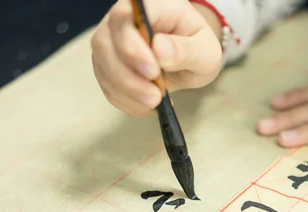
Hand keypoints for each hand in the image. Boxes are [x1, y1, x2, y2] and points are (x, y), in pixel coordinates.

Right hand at [91, 0, 222, 115]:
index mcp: (148, 5)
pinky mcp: (106, 66)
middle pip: (105, 43)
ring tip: (155, 102)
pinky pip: (108, 87)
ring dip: (128, 92)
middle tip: (155, 96)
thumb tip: (159, 50)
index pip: (125, 17)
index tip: (153, 71)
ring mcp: (110, 42)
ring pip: (103, 67)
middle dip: (128, 77)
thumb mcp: (204, 50)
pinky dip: (128, 101)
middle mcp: (121, 20)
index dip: (132, 46)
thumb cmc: (196, 47)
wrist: (186, 57)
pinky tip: (148, 105)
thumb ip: (186, 49)